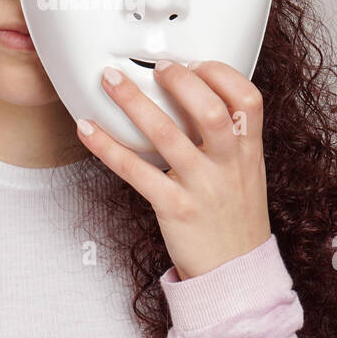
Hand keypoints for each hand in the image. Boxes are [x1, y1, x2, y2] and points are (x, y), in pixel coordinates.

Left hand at [74, 59, 271, 280]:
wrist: (236, 276)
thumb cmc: (235, 219)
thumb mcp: (246, 173)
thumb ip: (228, 138)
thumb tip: (197, 97)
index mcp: (248, 151)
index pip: (248, 99)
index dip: (222, 74)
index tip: (197, 61)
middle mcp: (228, 164)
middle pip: (208, 110)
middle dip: (179, 80)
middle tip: (156, 67)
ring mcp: (201, 187)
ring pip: (166, 135)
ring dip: (134, 103)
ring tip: (111, 81)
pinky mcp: (174, 208)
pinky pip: (136, 172)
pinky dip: (108, 147)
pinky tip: (88, 129)